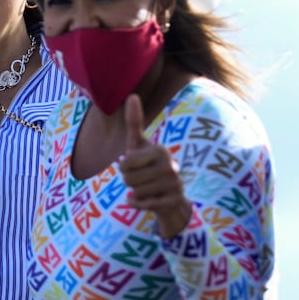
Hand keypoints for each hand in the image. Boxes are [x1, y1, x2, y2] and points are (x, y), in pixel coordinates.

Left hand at [119, 94, 191, 238]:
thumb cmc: (147, 166)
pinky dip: (137, 204)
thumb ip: (134, 122)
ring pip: (136, 192)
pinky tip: (142, 201)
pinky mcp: (175, 201)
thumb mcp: (138, 145)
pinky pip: (145, 204)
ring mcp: (175, 184)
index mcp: (160, 151)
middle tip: (141, 180)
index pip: (125, 163)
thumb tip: (132, 95)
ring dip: (136, 193)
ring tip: (147, 189)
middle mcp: (171, 165)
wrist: (169, 197)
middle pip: (129, 179)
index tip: (132, 166)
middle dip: (129, 182)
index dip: (123, 168)